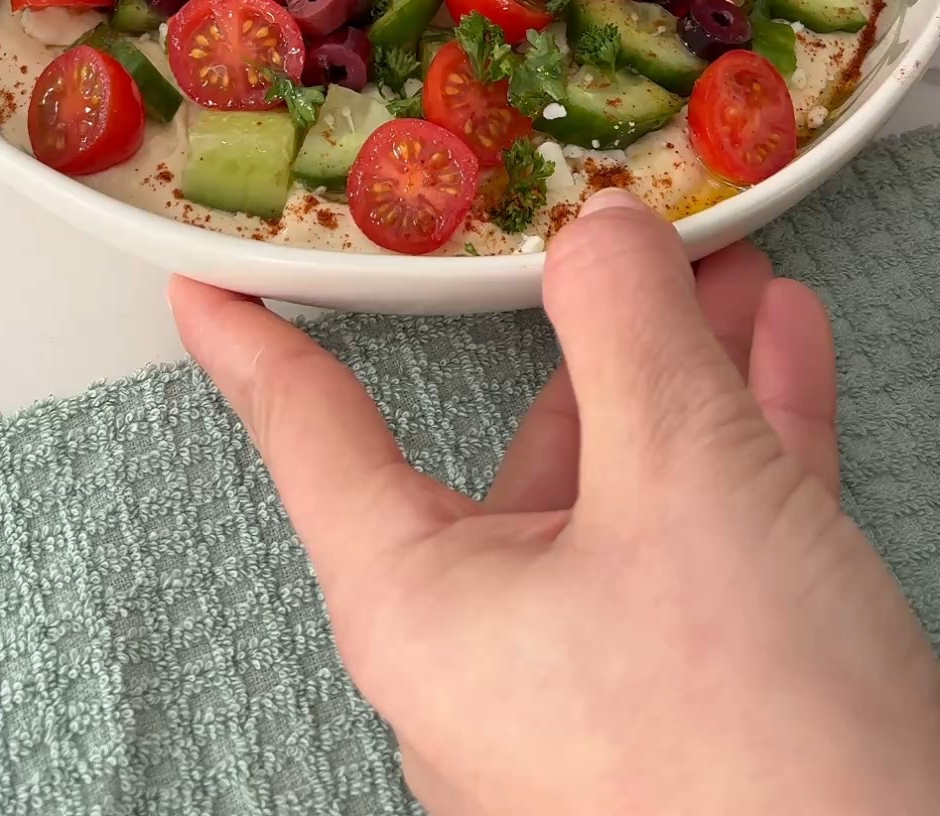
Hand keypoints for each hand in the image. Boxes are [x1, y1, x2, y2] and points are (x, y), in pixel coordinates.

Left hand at [171, 193, 939, 815]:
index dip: (257, 345)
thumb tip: (597, 230)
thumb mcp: (681, 485)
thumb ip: (626, 332)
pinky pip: (710, 535)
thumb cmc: (749, 761)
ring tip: (726, 268)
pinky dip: (747, 438)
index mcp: (423, 607)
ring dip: (688, 369)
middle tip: (606, 230)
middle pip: (518, 442)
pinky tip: (780, 348)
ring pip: (632, 481)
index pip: (311, 438)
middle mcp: (492, 651)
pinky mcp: (699, 704)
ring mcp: (598, 685)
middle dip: (588, 326)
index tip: (210, 285)